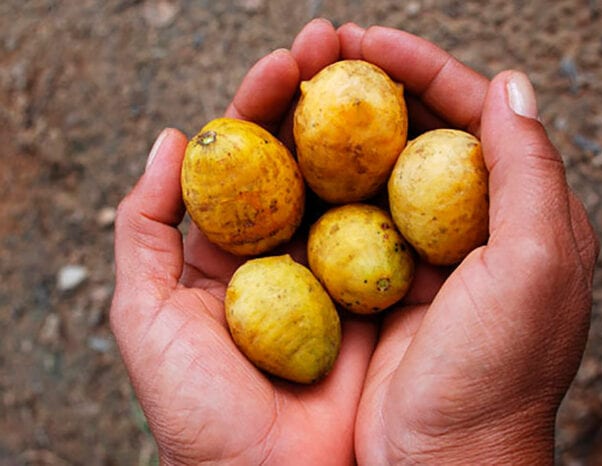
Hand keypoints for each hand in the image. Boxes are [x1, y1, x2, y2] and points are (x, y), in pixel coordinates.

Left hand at [109, 19, 376, 464]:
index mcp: (234, 248)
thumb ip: (143, 227)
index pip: (250, 157)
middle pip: (309, 160)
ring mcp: (341, 270)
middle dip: (323, 98)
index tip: (287, 60)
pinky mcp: (383, 298)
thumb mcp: (146, 315)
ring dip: (369, 131)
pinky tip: (423, 149)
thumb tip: (175, 141)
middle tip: (341, 43)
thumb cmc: (200, 411)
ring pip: (356, 187)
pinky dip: (409, 192)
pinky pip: (396, 235)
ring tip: (384, 74)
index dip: (264, 103)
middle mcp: (291, 251)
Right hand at [337, 24, 598, 463]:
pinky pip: (344, 216)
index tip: (367, 39)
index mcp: (520, 215)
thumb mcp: (535, 265)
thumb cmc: (495, 374)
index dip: (423, 67)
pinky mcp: (377, 283)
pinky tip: (288, 160)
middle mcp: (471, 228)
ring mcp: (420, 256)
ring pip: (376, 169)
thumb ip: (529, 169)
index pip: (473, 115)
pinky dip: (318, 183)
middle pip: (419, 134)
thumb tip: (512, 83)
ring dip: (338, 128)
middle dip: (371, 86)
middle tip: (321, 51)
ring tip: (295, 89)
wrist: (440, 465)